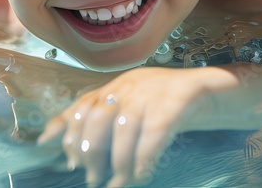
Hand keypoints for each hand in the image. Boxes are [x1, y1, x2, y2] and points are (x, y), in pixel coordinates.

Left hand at [38, 67, 223, 186]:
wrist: (214, 91)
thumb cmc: (168, 107)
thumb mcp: (132, 108)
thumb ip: (96, 120)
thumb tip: (48, 141)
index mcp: (119, 84)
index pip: (84, 104)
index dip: (70, 132)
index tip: (68, 161)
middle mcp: (133, 84)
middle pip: (99, 114)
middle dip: (92, 150)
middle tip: (93, 177)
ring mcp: (155, 90)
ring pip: (126, 126)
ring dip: (120, 160)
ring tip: (119, 182)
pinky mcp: (178, 99)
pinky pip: (156, 130)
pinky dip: (146, 155)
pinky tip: (143, 174)